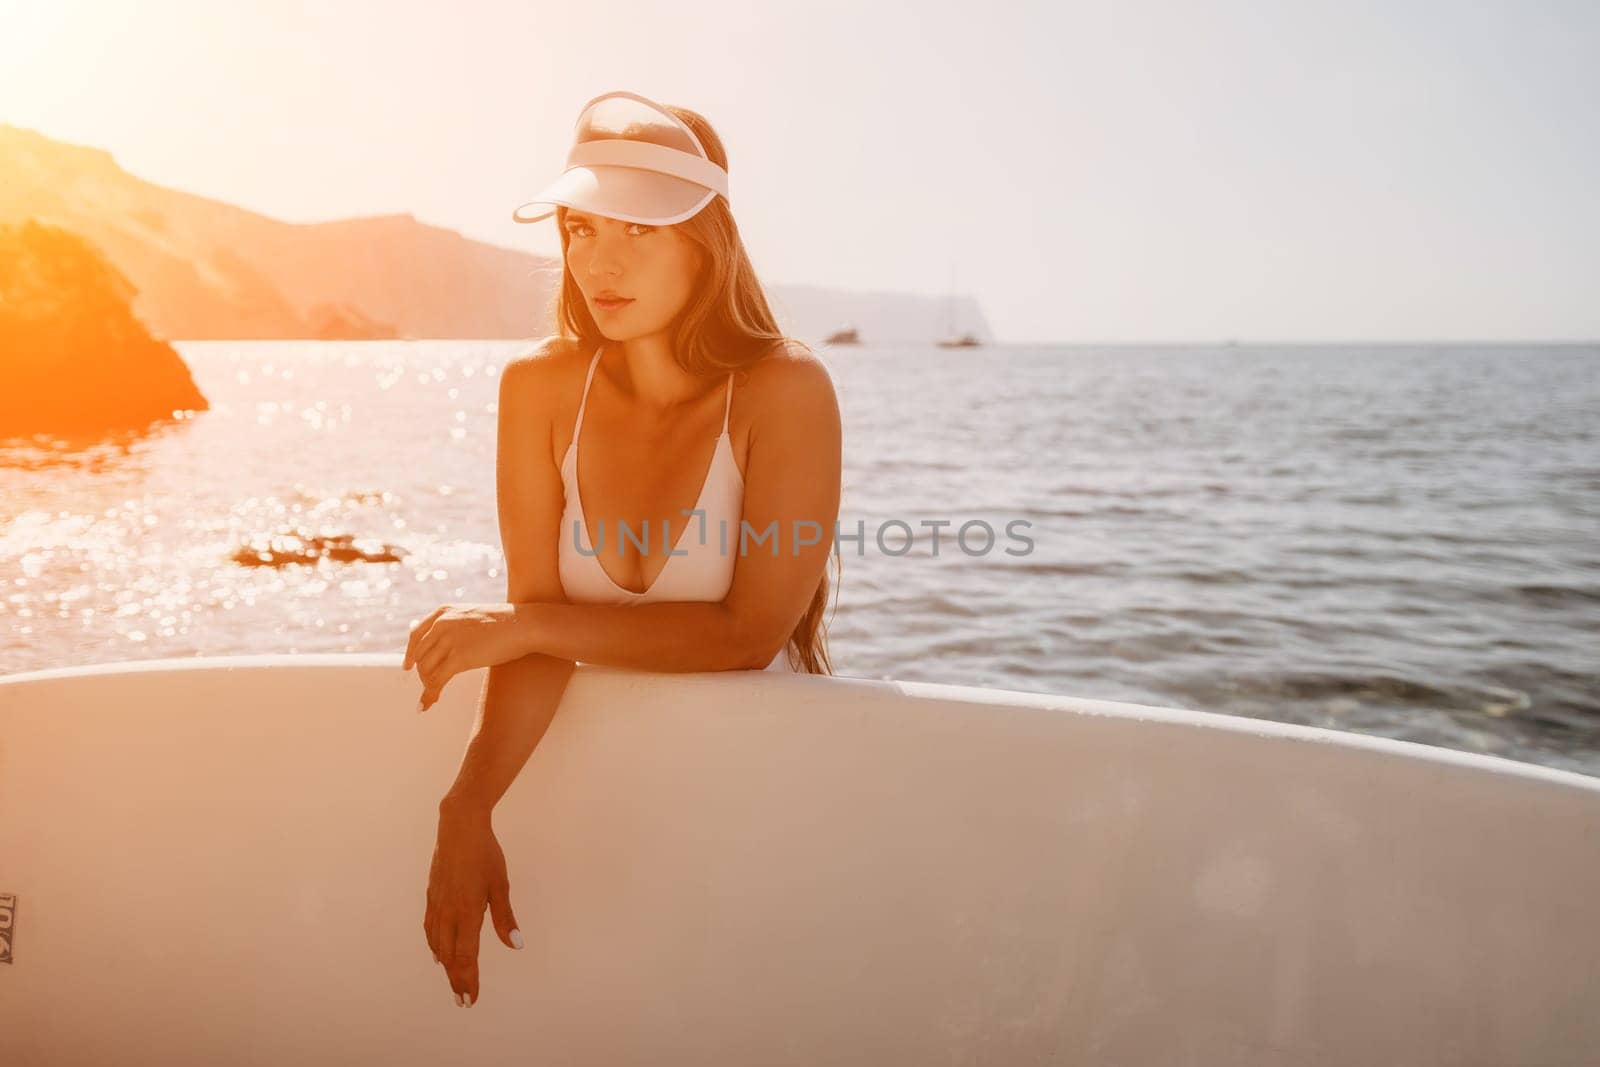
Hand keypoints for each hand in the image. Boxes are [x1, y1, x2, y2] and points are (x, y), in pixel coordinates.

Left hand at [404, 603, 529, 710]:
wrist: (524, 624)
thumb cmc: (507, 623)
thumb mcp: (475, 616)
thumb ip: (459, 625)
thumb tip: (454, 643)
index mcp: (443, 612)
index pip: (416, 634)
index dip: (409, 653)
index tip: (408, 667)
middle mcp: (441, 624)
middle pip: (419, 655)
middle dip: (422, 673)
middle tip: (429, 687)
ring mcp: (449, 640)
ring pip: (425, 669)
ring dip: (428, 685)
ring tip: (433, 696)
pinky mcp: (458, 658)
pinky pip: (436, 681)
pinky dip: (430, 695)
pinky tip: (429, 705)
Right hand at [424, 801, 523, 1006]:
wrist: (458, 827)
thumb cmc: (485, 854)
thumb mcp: (501, 885)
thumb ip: (505, 918)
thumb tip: (516, 945)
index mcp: (466, 912)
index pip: (467, 957)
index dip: (469, 980)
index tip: (471, 999)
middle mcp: (448, 913)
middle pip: (450, 957)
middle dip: (456, 980)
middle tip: (462, 1000)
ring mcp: (437, 905)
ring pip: (438, 945)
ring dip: (445, 966)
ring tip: (452, 981)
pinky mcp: (431, 896)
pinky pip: (430, 929)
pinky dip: (434, 946)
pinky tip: (437, 953)